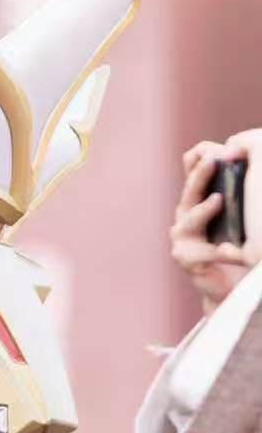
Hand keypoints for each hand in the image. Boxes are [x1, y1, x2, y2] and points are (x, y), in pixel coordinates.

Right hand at [173, 137, 261, 314]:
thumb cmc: (235, 245)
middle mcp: (186, 213)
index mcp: (198, 198)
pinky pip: (204, 252)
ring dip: (205, 209)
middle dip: (201, 173)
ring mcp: (183, 236)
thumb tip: (248, 158)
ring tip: (218, 200)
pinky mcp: (186, 258)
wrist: (229, 284)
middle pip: (190, 189)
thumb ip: (237, 190)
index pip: (191, 169)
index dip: (200, 158)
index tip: (215, 148)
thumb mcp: (237, 214)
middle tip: (214, 159)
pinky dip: (221, 252)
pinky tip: (235, 252)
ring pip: (191, 218)